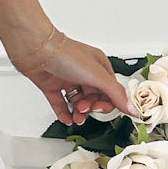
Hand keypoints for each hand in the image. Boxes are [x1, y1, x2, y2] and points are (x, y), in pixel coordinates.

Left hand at [8, 26, 129, 127]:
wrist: (35, 49)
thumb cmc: (64, 54)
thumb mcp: (97, 75)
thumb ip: (115, 93)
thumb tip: (132, 108)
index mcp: (99, 66)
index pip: (110, 91)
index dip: (107, 103)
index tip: (101, 109)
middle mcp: (84, 72)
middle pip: (94, 97)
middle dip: (92, 108)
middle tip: (85, 109)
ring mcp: (67, 78)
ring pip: (78, 102)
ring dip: (79, 113)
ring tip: (76, 116)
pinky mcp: (51, 85)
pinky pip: (60, 103)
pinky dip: (64, 113)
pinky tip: (67, 118)